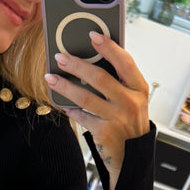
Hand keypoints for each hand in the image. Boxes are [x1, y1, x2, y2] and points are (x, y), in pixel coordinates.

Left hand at [45, 31, 149, 189]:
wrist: (133, 154)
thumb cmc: (129, 120)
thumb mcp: (132, 98)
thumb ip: (118, 80)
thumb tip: (89, 58)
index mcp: (139, 88)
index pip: (124, 61)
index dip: (108, 47)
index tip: (92, 35)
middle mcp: (130, 102)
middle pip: (100, 77)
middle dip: (77, 65)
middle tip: (60, 57)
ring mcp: (117, 118)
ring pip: (85, 97)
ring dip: (65, 86)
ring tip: (51, 77)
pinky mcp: (104, 132)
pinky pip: (81, 116)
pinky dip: (70, 109)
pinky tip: (61, 103)